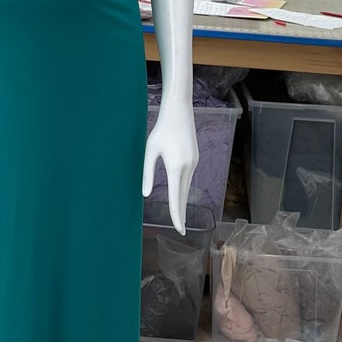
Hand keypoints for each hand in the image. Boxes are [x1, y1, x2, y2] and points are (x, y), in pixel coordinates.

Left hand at [142, 101, 198, 233]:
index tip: (179, 229)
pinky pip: (188, 178)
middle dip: (181, 213)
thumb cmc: (161, 128)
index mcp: (176, 166)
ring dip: (183, 201)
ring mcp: (193, 162)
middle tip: (180, 230)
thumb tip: (146, 194)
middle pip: (184, 196)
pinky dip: (184, 189)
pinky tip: (180, 193)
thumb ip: (147, 173)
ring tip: (179, 216)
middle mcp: (188, 166)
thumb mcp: (150, 150)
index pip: (177, 197)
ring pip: (187, 187)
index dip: (177, 215)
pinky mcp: (194, 158)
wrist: (179, 110)